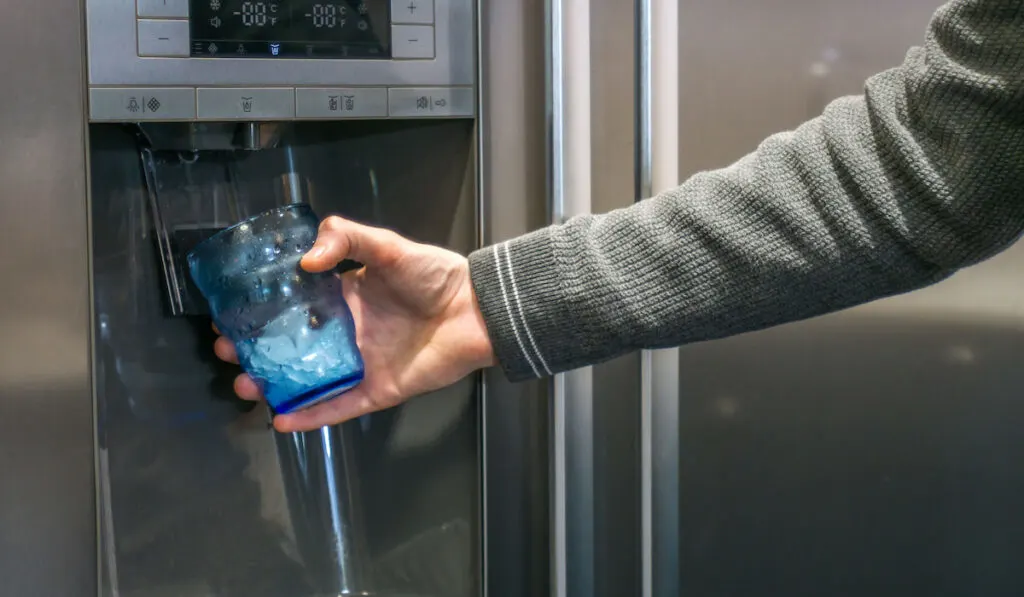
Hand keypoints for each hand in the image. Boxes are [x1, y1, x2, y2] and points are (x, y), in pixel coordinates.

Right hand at [213, 216, 495, 431]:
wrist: (475, 310)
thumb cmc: (435, 275)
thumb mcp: (387, 245)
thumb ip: (346, 240)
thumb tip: (305, 260)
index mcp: (344, 299)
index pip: (292, 308)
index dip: (261, 313)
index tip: (232, 315)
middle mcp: (346, 333)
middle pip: (292, 347)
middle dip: (257, 352)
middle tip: (229, 352)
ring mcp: (359, 363)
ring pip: (308, 380)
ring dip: (275, 387)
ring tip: (246, 386)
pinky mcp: (376, 389)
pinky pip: (338, 406)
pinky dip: (312, 415)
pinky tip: (282, 420)